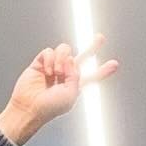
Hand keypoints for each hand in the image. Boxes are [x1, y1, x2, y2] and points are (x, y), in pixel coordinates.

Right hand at [0, 36, 118, 145]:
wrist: (29, 107)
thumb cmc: (50, 107)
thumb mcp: (70, 95)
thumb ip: (75, 75)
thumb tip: (70, 58)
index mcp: (76, 85)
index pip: (92, 76)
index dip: (103, 70)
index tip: (115, 64)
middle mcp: (66, 75)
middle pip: (82, 58)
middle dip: (92, 47)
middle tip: (101, 37)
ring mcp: (53, 67)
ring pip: (65, 50)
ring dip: (62, 59)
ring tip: (56, 73)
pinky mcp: (40, 63)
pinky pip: (49, 51)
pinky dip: (50, 60)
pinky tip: (47, 71)